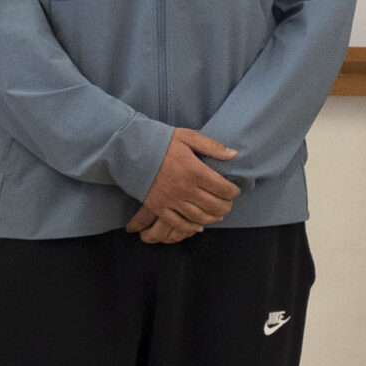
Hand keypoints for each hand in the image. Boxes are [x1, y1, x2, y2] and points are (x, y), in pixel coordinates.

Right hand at [127, 128, 238, 243]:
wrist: (131, 150)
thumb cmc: (162, 142)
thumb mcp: (189, 137)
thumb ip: (212, 147)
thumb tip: (234, 154)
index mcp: (195, 171)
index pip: (223, 189)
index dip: (233, 192)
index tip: (235, 191)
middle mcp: (185, 189)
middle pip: (214, 205)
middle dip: (226, 206)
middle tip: (229, 204)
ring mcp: (171, 200)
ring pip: (199, 217)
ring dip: (212, 218)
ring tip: (218, 215)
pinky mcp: (158, 207)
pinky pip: (177, 223)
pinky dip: (190, 227)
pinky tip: (198, 227)